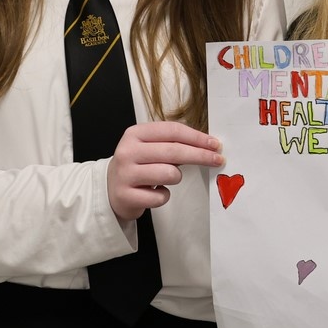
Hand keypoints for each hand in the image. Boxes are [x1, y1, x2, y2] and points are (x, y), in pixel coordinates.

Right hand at [106, 121, 223, 222]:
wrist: (109, 190)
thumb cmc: (137, 166)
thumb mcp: (148, 147)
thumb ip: (171, 143)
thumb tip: (206, 146)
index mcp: (135, 134)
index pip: (172, 131)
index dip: (197, 137)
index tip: (215, 144)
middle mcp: (128, 151)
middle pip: (174, 151)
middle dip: (200, 155)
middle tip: (217, 160)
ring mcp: (125, 174)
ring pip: (169, 174)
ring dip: (176, 177)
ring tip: (168, 178)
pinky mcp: (126, 196)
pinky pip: (160, 197)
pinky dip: (164, 196)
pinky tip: (155, 192)